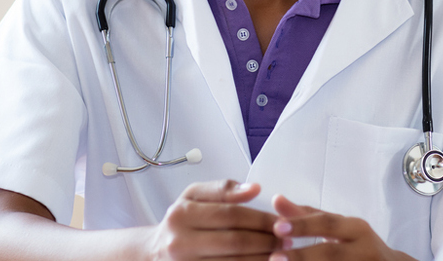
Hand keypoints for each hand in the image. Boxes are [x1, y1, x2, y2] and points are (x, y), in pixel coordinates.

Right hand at [148, 179, 279, 260]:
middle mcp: (180, 243)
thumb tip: (255, 188)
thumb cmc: (181, 223)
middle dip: (267, 241)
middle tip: (288, 241)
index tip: (282, 221)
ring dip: (263, 259)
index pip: (231, 215)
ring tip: (283, 255)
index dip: (260, 219)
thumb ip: (223, 190)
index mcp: (182, 215)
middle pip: (235, 242)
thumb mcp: (193, 197)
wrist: (154, 255)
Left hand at [267, 195, 413, 260]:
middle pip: (330, 252)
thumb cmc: (358, 245)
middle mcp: (364, 248)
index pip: (327, 223)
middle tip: (274, 258)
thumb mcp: (339, 227)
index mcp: (357, 229)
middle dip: (302, 256)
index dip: (302, 225)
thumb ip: (308, 216)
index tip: (276, 227)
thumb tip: (276, 199)